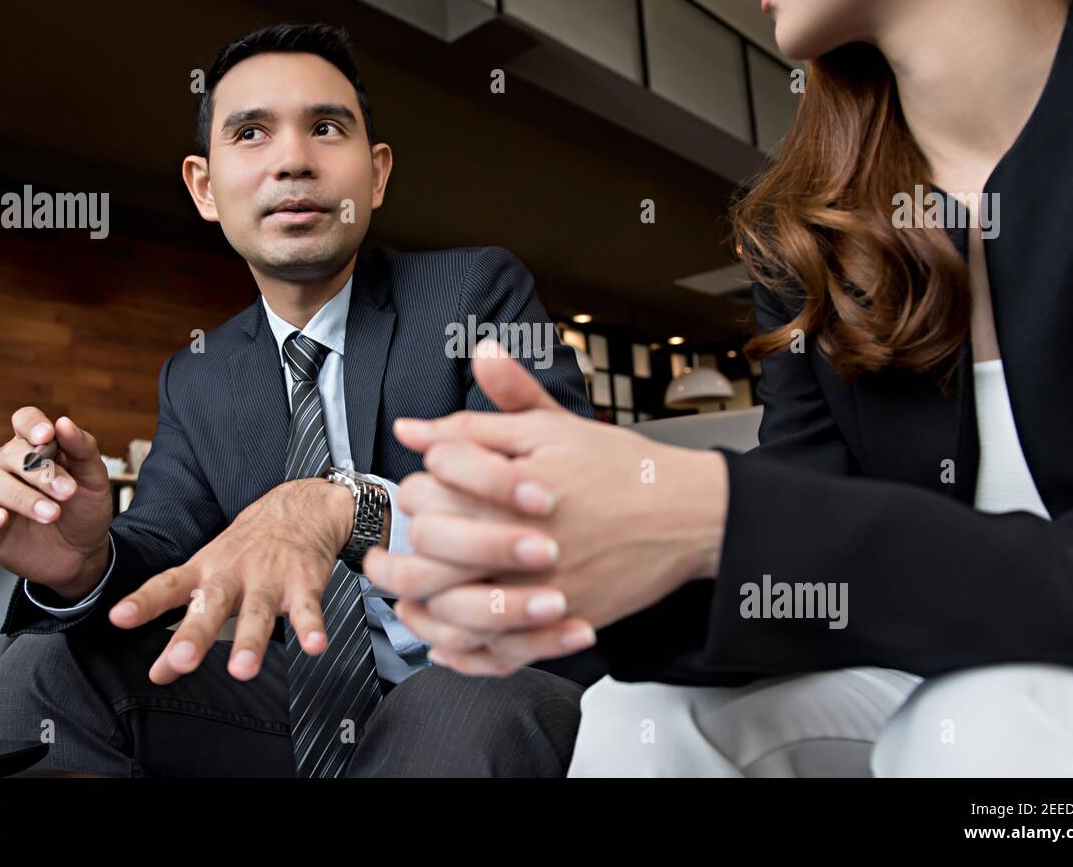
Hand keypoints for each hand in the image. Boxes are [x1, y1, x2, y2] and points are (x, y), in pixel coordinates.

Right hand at [0, 408, 113, 601]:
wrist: (82, 554)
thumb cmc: (84, 511)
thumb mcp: (95, 481)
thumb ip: (83, 450)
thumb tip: (64, 422)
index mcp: (35, 448)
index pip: (23, 421)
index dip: (31, 424)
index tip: (47, 437)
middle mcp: (8, 467)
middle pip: (9, 454)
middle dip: (39, 472)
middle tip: (68, 493)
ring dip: (22, 497)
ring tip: (51, 514)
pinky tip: (1, 519)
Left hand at [105, 478, 357, 683]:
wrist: (300, 508)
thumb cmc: (247, 549)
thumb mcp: (210, 574)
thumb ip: (184, 625)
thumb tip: (158, 674)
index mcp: (206, 570)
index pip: (168, 585)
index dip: (144, 601)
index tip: (119, 617)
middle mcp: (234, 574)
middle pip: (212, 604)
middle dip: (195, 634)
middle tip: (181, 661)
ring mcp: (270, 578)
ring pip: (259, 612)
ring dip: (251, 641)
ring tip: (242, 670)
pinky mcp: (304, 584)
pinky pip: (308, 609)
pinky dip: (312, 627)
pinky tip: (314, 645)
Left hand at [362, 343, 727, 675]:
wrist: (687, 514)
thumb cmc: (620, 467)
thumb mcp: (551, 424)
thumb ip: (480, 420)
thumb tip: (411, 428)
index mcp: (511, 483)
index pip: (432, 482)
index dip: (421, 480)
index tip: (428, 485)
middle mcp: (520, 536)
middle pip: (429, 548)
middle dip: (397, 550)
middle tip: (385, 554)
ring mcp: (540, 586)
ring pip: (452, 607)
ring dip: (417, 606)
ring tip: (402, 598)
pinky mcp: (559, 624)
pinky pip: (496, 652)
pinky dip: (462, 651)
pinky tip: (444, 640)